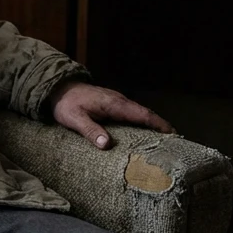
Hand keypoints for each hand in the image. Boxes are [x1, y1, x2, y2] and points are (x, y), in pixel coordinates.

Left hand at [47, 81, 173, 149]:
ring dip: (152, 124)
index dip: (158, 124)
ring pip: (139, 113)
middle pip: (145, 113)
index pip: (142, 114)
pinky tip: (142, 133)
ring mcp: (116, 100)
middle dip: (160, 126)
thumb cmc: (66, 105)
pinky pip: (131, 113)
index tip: (173, 133)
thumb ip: (91, 131)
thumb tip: (107, 145)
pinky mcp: (112, 103)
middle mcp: (119, 100)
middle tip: (174, 142)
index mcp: (113, 104)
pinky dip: (141, 122)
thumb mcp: (75, 119)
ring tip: (163, 141)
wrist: (58, 87)